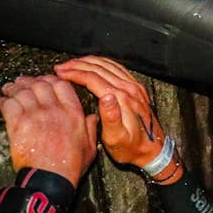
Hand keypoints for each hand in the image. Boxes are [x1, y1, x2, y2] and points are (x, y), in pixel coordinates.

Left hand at [0, 75, 97, 185]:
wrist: (50, 180)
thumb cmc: (70, 167)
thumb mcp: (90, 147)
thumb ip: (91, 128)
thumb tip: (93, 117)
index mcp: (73, 113)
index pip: (60, 84)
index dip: (49, 79)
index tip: (42, 80)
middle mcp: (55, 109)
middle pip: (39, 84)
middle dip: (28, 81)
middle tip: (21, 82)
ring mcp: (36, 115)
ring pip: (22, 92)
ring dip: (13, 89)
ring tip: (7, 89)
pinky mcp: (19, 125)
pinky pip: (9, 105)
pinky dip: (2, 101)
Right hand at [53, 56, 174, 178]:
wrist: (153, 150)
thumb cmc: (131, 148)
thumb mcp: (117, 139)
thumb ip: (111, 118)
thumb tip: (105, 97)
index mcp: (122, 99)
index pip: (93, 78)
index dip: (74, 73)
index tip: (60, 72)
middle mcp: (129, 89)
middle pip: (99, 68)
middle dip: (77, 65)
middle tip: (61, 66)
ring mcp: (134, 87)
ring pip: (108, 65)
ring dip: (89, 62)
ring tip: (73, 63)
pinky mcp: (137, 88)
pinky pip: (118, 68)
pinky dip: (103, 63)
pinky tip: (95, 64)